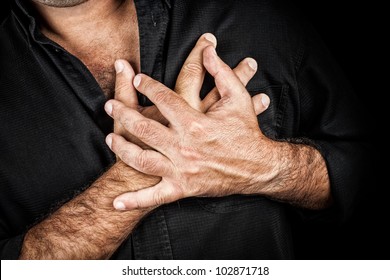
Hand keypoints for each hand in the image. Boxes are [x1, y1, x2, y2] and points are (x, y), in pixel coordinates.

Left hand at [106, 40, 272, 209]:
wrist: (259, 168)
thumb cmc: (247, 133)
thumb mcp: (239, 99)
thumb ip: (222, 73)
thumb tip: (208, 52)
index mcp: (196, 123)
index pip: (164, 98)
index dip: (147, 86)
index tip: (136, 79)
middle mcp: (184, 146)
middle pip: (145, 127)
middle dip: (123, 114)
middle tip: (109, 106)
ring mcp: (181, 169)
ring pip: (142, 159)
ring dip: (122, 149)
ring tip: (109, 139)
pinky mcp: (183, 188)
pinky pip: (155, 197)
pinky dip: (135, 201)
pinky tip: (116, 203)